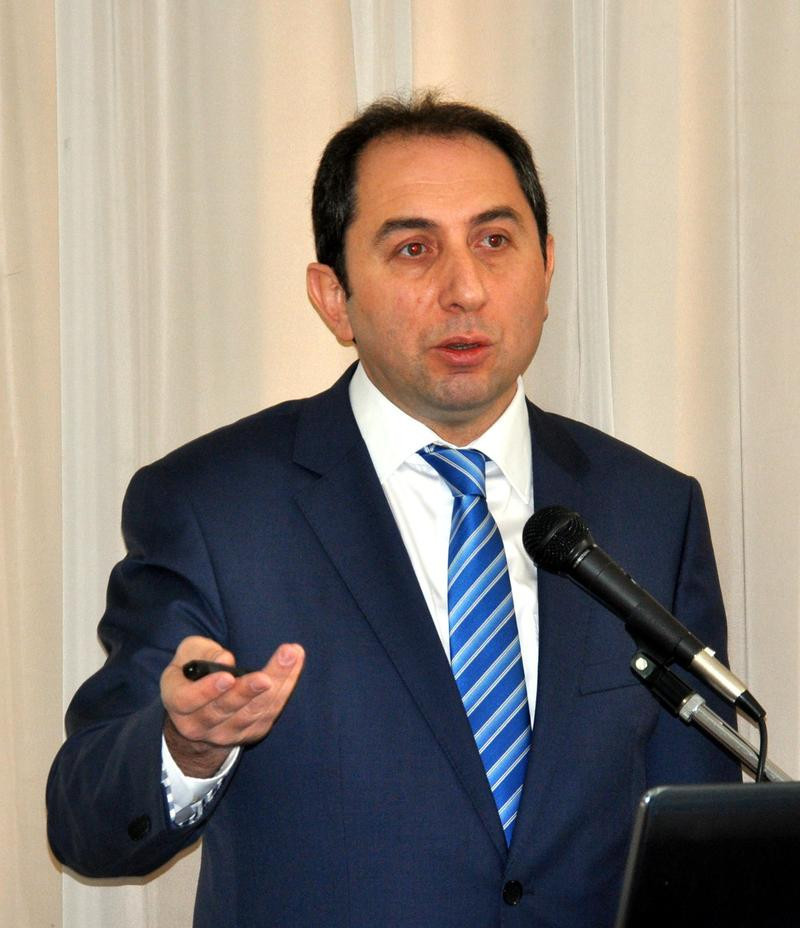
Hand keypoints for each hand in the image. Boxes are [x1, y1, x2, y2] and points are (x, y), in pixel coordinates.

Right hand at [161, 636, 304, 776]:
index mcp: (179, 703)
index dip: (207, 690)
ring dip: (276, 683)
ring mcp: (227, 733)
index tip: (227, 677)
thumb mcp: (188, 654)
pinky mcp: (251, 732)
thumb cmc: (194, 672)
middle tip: (266, 676)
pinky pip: (270, 711)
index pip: (189, 701)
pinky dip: (285, 687)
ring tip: (291, 656)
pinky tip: (295, 663)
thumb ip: (201, 652)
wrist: (201, 709)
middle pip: (226, 709)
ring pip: (253, 712)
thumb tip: (226, 659)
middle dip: (248, 690)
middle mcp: (201, 725)